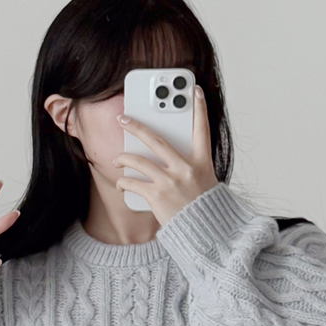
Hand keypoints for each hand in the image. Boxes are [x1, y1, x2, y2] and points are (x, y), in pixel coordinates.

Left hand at [115, 88, 216, 227]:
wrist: (207, 233)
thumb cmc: (204, 207)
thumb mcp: (205, 182)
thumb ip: (189, 165)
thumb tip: (162, 154)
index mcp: (202, 162)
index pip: (202, 129)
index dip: (199, 108)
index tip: (194, 91)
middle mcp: (186, 168)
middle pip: (156, 140)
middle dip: (137, 127)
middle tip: (123, 119)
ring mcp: (170, 181)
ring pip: (138, 161)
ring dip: (124, 158)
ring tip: (118, 159)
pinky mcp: (157, 196)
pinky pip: (133, 182)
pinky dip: (123, 182)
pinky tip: (121, 182)